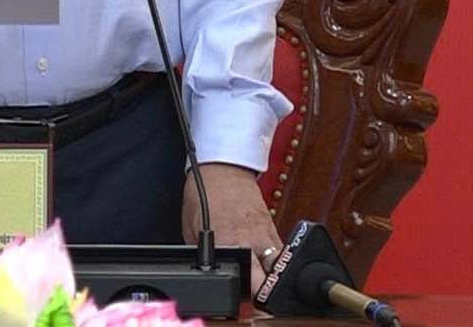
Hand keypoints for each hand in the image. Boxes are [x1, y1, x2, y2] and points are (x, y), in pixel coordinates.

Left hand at [183, 163, 281, 291]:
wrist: (222, 167)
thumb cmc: (205, 194)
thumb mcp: (193, 231)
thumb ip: (204, 257)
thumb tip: (207, 277)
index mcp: (231, 242)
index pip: (249, 280)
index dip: (249, 298)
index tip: (247, 304)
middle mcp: (253, 240)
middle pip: (272, 278)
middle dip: (266, 291)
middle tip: (258, 296)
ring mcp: (267, 233)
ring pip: (280, 265)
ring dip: (273, 275)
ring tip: (263, 279)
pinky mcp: (273, 226)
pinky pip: (279, 250)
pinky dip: (274, 259)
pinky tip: (264, 261)